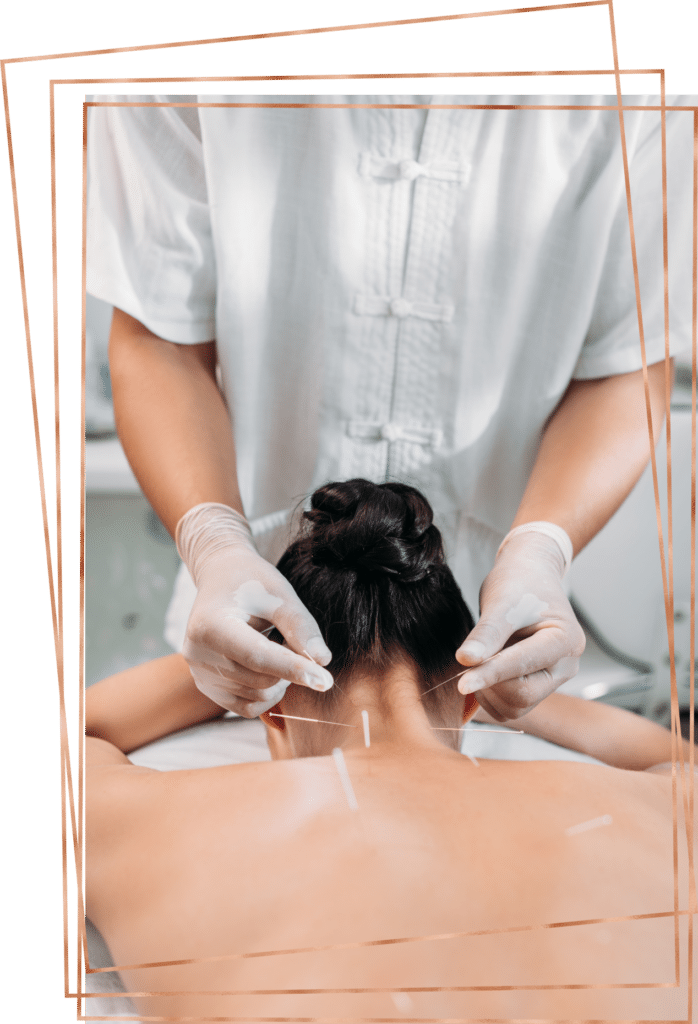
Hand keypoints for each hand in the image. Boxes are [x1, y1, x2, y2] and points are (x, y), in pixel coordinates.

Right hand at [177, 504, 332, 716]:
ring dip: (280, 680)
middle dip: (290, 669)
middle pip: (260, 680)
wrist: (221, 578)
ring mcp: (199, 674)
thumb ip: (300, 626)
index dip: (293, 669)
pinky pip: (246, 707)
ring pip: (257, 697)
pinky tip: (270, 669)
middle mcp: (198, 654)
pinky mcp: (207, 687)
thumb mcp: (280, 594)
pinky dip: (267, 694)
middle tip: (294, 641)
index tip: (325, 680)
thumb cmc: (252, 582)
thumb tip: (322, 661)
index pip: (257, 656)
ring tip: (277, 646)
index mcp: (210, 625)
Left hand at [455, 530, 584, 720]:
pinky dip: (492, 696)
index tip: (461, 683)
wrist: (528, 576)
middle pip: (523, 695)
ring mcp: (554, 679)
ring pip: (516, 706)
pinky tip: (485, 670)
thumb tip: (466, 661)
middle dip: (490, 682)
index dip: (489, 674)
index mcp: (565, 640)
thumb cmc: (519, 584)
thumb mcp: (500, 603)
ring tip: (483, 657)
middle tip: (472, 658)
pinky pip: (512, 707)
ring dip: (489, 690)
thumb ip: (486, 634)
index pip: (523, 666)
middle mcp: (566, 665)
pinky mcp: (539, 686)